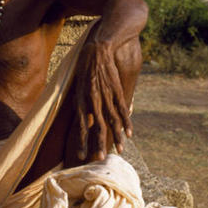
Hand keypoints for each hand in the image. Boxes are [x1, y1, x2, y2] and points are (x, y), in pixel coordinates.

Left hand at [74, 40, 132, 159]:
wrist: (97, 48)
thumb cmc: (85, 66)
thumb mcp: (78, 84)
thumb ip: (81, 101)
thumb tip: (83, 116)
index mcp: (81, 99)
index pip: (80, 125)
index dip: (82, 141)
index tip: (81, 155)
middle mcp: (93, 99)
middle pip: (97, 126)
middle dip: (99, 144)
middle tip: (100, 159)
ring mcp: (106, 95)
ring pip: (112, 120)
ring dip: (116, 137)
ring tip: (119, 151)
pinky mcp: (116, 90)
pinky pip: (122, 109)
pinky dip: (126, 122)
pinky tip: (129, 134)